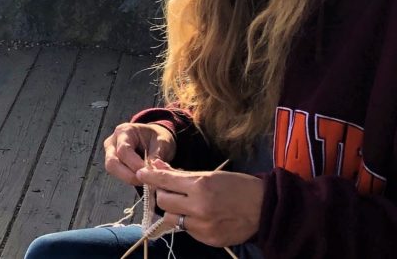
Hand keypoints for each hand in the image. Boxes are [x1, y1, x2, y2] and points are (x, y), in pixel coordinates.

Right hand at [103, 122, 176, 185]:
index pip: (123, 150)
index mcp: (125, 131)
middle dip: (129, 175)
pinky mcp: (113, 162)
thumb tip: (152, 172)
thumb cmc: (157, 138)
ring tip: (145, 180)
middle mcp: (113, 141)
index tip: (149, 173)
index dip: (135, 164)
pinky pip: (116, 173)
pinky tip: (141, 179)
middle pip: (112, 162)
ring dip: (128, 178)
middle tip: (146, 181)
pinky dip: (129, 179)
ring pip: (112, 169)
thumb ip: (156, 157)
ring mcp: (110, 152)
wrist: (153, 138)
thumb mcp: (162, 143)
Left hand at [136, 158, 262, 247]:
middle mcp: (200, 208)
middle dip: (162, 194)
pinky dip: (187, 221)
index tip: (141, 173)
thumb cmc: (236, 186)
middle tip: (167, 189)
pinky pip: (187, 231)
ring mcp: (204, 227)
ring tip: (181, 203)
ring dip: (172, 210)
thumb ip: (180, 174)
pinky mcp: (209, 240)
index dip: (150, 176)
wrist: (263, 209)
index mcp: (200, 187)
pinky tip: (196, 214)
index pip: (165, 181)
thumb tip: (157, 165)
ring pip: (172, 219)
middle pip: (164, 202)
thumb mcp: (208, 174)